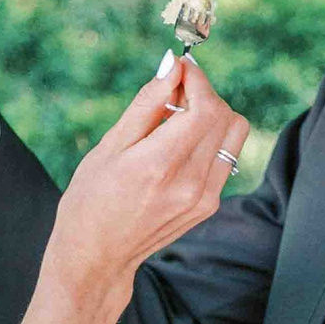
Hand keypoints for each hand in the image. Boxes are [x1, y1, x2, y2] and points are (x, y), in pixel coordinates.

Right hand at [41, 56, 251, 293]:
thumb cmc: (91, 199)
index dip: (198, 80)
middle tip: (174, 90)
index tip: (181, 68)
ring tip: (178, 117)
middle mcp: (190, 184)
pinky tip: (179, 144)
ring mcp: (205, 198)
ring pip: (233, 135)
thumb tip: (172, 67)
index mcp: (160, 166)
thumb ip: (146, 104)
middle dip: (204, 93)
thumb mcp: (109, 146)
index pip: (205, 108)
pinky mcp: (209, 205)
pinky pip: (225, 156)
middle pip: (225, 117)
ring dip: (212, 114)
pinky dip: (209, 139)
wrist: (97, 256)